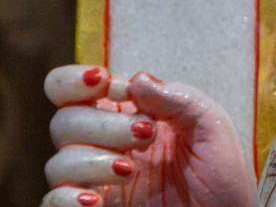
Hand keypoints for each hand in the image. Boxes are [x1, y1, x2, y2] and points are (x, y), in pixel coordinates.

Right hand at [42, 65, 253, 206]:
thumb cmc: (222, 180)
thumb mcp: (212, 128)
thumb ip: (177, 99)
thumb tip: (135, 80)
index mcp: (130, 116)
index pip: (78, 90)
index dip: (77, 81)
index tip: (105, 84)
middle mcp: (107, 146)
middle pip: (64, 122)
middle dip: (102, 125)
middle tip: (145, 135)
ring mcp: (97, 182)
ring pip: (58, 162)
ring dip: (91, 161)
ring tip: (130, 171)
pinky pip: (53, 202)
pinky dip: (66, 198)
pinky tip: (96, 200)